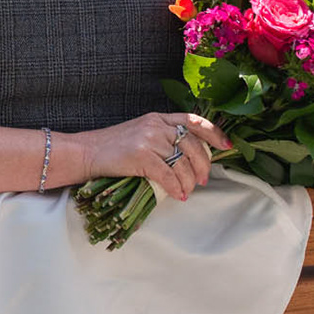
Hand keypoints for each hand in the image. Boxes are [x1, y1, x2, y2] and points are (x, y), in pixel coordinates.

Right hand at [67, 112, 225, 200]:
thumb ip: (163, 138)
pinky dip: (176, 188)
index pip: (194, 121)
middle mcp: (156, 125)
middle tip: (202, 180)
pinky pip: (167, 175)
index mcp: (158, 118)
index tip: (226, 146)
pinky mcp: (140, 156)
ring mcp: (148, 140)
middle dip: (203, 165)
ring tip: (186, 190)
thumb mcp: (141, 133)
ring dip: (188, 181)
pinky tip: (178, 196)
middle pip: (192, 145)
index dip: (214, 133)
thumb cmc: (113, 148)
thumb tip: (190, 158)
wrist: (87, 152)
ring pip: (182, 163)